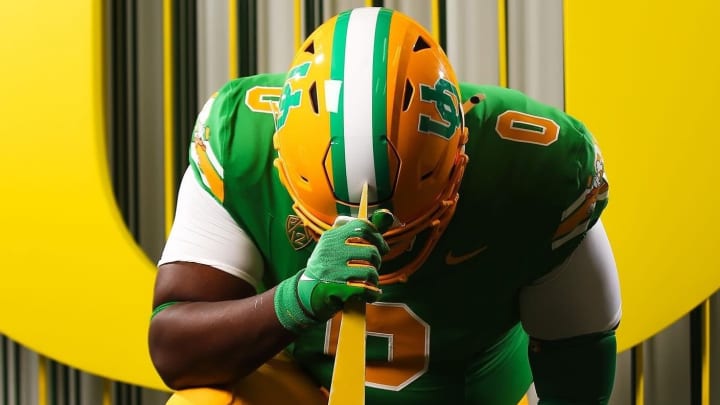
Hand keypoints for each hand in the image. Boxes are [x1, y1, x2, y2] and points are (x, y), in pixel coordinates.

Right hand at [275, 218, 388, 332]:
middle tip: (373, 267)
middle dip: (377, 261)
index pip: (362, 226)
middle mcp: (330, 251)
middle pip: (371, 251)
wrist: (305, 293)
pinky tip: (370, 294)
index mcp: (331, 236)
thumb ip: (362, 232)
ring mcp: (331, 271)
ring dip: (374, 280)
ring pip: (370, 272)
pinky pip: (364, 289)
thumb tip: (388, 216)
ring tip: (369, 282)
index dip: (378, 237)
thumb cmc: (328, 266)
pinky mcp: (334, 290)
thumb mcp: (337, 245)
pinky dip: (372, 294)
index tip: (382, 247)